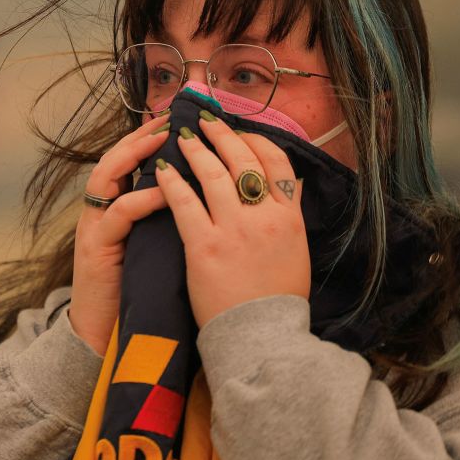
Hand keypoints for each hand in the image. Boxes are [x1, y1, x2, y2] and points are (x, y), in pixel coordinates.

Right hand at [70, 114, 169, 354]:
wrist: (107, 341)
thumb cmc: (143, 295)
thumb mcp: (161, 249)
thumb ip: (176, 220)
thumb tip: (217, 196)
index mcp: (118, 209)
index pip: (132, 161)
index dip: (152, 138)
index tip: (181, 120)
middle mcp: (102, 211)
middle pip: (115, 157)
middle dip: (142, 136)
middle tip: (171, 120)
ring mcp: (95, 228)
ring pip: (106, 176)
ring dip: (134, 155)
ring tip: (164, 143)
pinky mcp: (95, 250)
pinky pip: (118, 214)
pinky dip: (141, 199)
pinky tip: (165, 191)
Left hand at [154, 115, 309, 327]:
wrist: (262, 338)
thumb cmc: (277, 300)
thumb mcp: (296, 251)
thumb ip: (289, 217)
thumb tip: (285, 186)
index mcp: (290, 218)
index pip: (276, 162)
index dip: (256, 141)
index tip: (240, 133)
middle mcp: (265, 217)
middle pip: (243, 160)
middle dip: (223, 135)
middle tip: (206, 121)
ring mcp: (235, 230)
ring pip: (213, 174)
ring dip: (196, 149)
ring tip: (182, 136)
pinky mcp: (205, 246)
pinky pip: (185, 203)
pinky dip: (173, 182)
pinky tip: (163, 170)